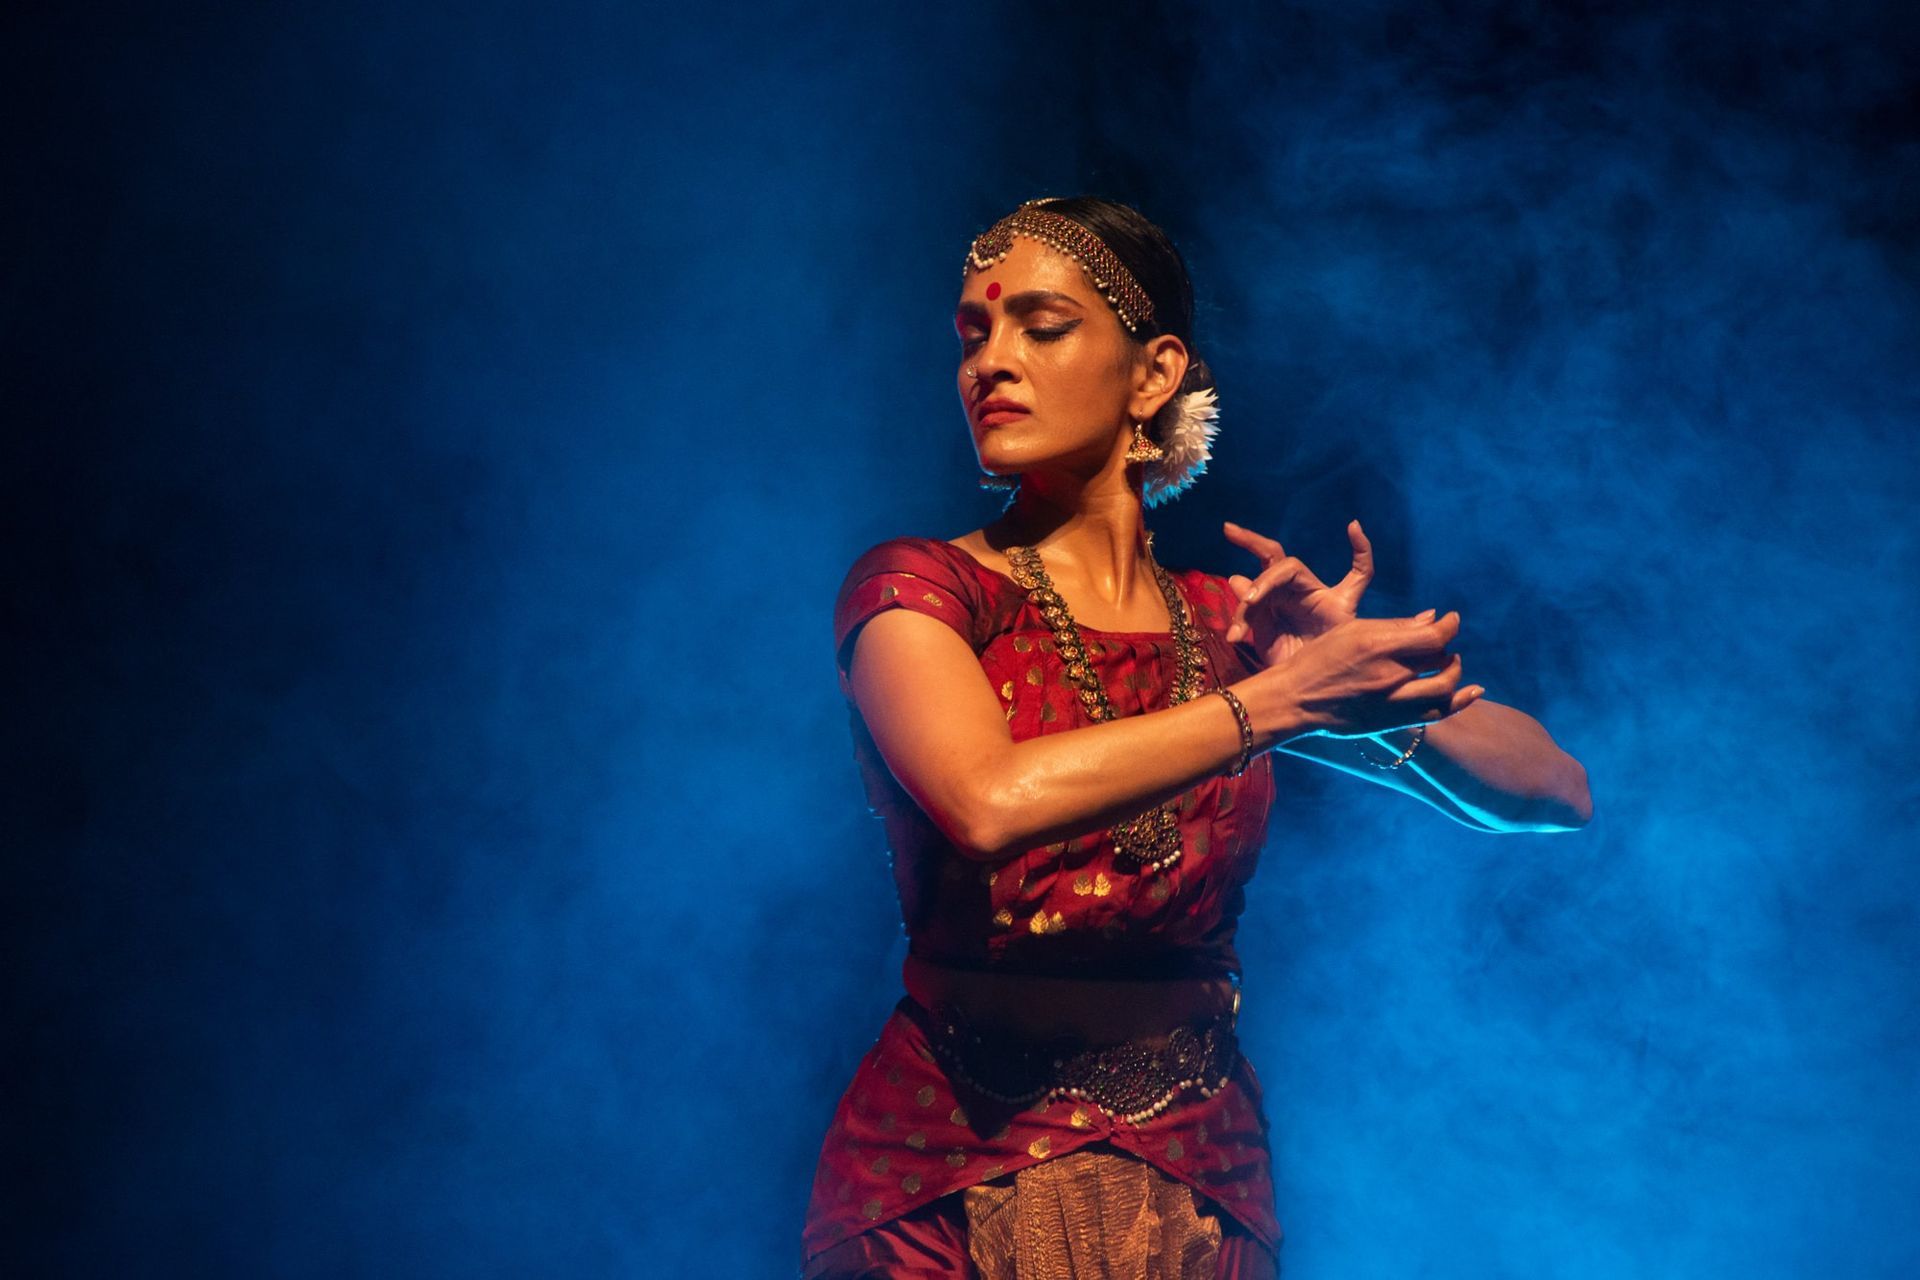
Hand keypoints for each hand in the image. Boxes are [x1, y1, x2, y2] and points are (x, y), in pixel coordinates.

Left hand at [1221, 519, 1373, 667]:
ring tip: (1249, 601)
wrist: (1309, 686)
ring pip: (1291, 568)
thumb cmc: (1288, 662)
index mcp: (1277, 595)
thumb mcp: (1263, 636)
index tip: (1227, 527)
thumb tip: (1234, 577)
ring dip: (1265, 582)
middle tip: (1231, 532)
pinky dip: (1362, 549)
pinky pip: (1361, 572)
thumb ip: (1250, 611)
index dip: (1248, 543)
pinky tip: (1353, 527)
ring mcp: (1320, 593)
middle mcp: (1297, 589)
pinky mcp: (1344, 603)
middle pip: (1274, 559)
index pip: (1262, 564)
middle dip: (1253, 542)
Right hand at [1238, 611, 1484, 743]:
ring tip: (1448, 664)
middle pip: (1441, 659)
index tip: (1451, 619)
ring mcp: (1393, 702)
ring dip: (1453, 672)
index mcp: (1378, 646)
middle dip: (1447, 648)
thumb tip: (1431, 618)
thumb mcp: (1351, 631)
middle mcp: (1389, 675)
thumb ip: (1394, 626)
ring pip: (1445, 687)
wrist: (1296, 700)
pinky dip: (1460, 702)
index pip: (1434, 636)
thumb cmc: (1318, 660)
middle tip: (1441, 643)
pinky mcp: (1392, 721)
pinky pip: (1438, 714)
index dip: (1450, 625)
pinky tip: (1473, 691)